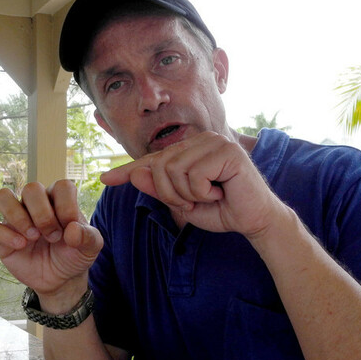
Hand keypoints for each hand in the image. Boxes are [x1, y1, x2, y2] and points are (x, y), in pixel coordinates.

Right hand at [0, 180, 103, 300]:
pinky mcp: (1, 236)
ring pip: (3, 196)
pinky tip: (21, 246)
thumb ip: (88, 237)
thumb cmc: (73, 256)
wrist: (60, 280)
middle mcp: (35, 204)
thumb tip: (72, 230)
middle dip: (43, 214)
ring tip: (33, 237)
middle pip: (31, 189)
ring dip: (18, 215)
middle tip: (53, 236)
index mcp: (59, 200)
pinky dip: (4, 234)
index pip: (61, 186)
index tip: (70, 226)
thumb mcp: (90, 249)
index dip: (66, 205)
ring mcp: (16, 218)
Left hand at [101, 131, 277, 237]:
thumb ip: (160, 190)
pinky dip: (203, 192)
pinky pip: (194, 175)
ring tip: (209, 197)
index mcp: (189, 149)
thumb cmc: (222, 211)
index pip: (153, 159)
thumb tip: (136, 176)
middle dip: (171, 194)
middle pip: (159, 166)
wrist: (254, 220)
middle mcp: (200, 139)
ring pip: (173, 170)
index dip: (129, 171)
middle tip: (195, 202)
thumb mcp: (183, 204)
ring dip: (188, 194)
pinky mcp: (227, 151)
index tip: (106, 179)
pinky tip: (220, 193)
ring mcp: (214, 142)